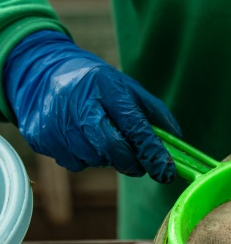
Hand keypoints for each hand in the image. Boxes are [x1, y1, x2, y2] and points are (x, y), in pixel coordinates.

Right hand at [3, 30, 180, 183]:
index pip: (135, 126)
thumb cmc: (94, 83)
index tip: (166, 172)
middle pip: (113, 150)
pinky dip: (84, 156)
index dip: (152, 152)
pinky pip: (74, 162)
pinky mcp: (41, 139)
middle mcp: (80, 106)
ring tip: (100, 135)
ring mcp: (57, 124)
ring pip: (94, 160)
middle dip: (131, 162)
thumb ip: (155, 112)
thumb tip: (178, 139)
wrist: (39, 71)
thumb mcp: (127, 87)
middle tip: (138, 164)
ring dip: (106, 157)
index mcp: (106, 89)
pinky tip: (79, 137)